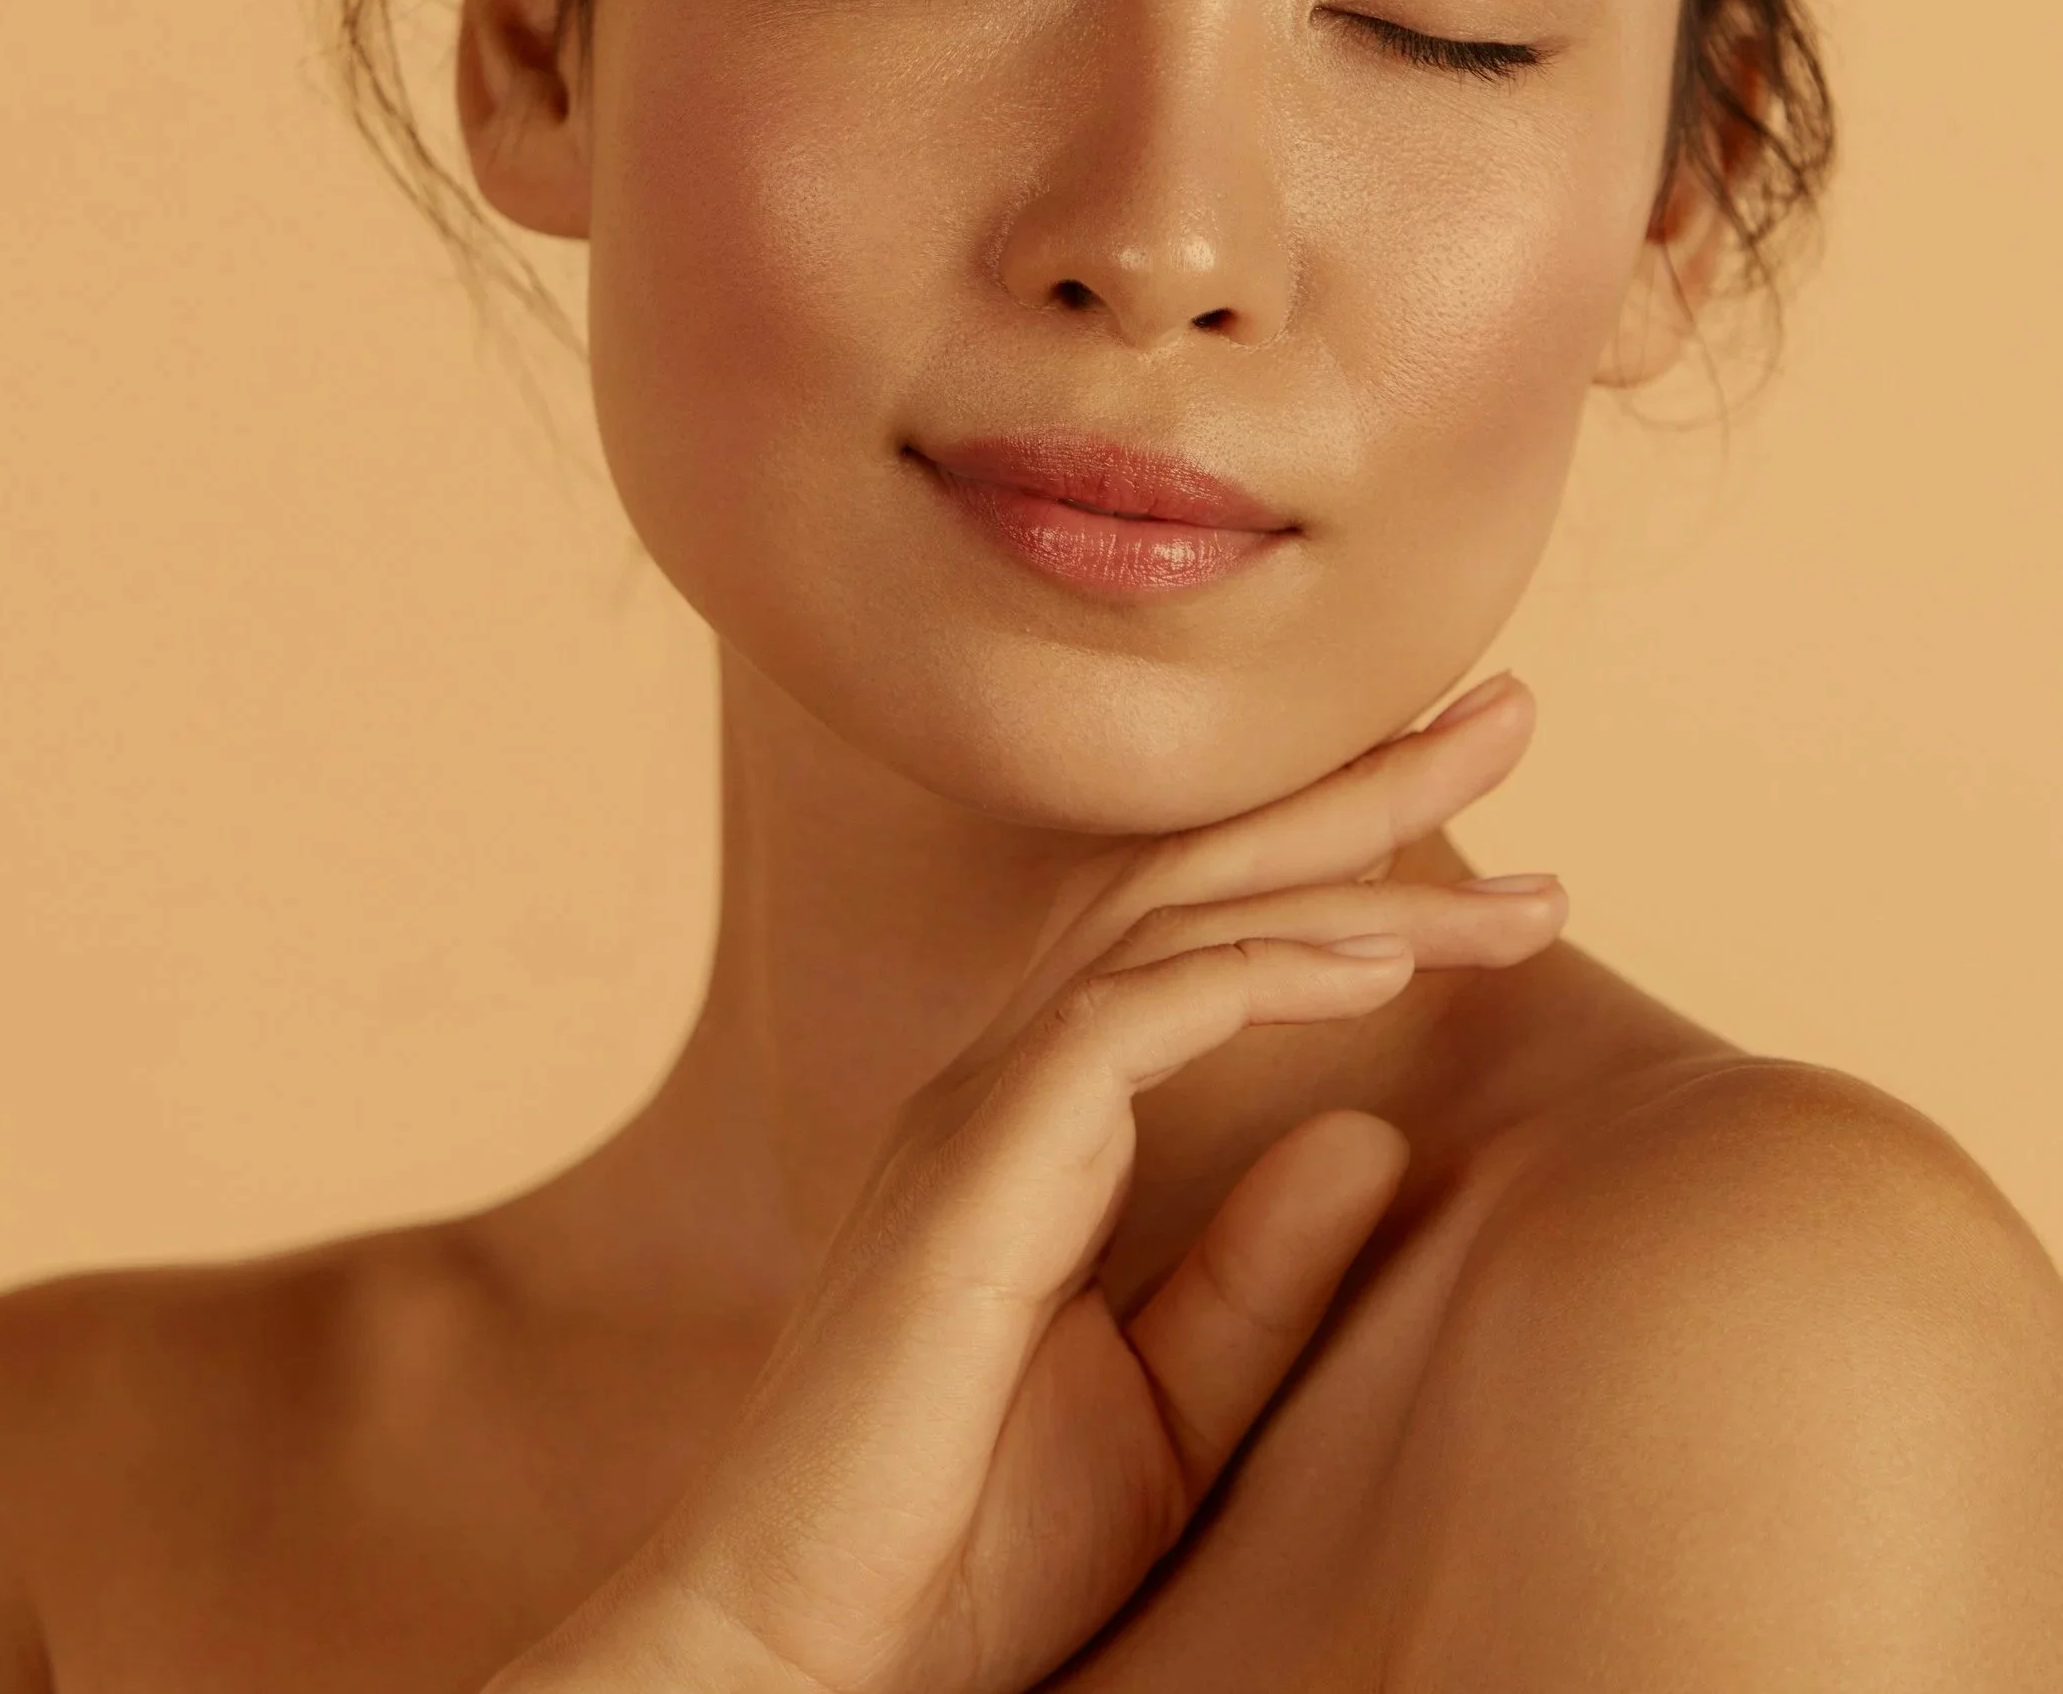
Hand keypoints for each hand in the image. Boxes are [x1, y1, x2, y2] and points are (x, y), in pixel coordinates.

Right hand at [492, 676, 1559, 1693]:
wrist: (806, 1656)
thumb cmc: (969, 1553)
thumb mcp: (1171, 1409)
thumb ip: (1262, 1267)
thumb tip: (1378, 1131)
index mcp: (1040, 1127)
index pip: (1200, 939)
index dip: (1340, 864)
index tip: (1491, 835)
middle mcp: (1006, 1081)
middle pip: (1197, 878)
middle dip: (1356, 791)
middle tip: (1504, 711)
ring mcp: (982, 1109)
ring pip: (1183, 922)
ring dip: (1351, 864)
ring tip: (1502, 825)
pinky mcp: (980, 1163)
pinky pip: (1138, 1018)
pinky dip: (1265, 970)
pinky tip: (1383, 957)